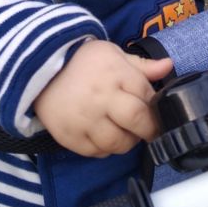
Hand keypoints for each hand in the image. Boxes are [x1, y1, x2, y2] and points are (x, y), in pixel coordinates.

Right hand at [33, 39, 172, 156]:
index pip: (147, 97)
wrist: (39, 68)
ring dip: (127, 141)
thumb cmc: (82, 60)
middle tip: (147, 130)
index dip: (155, 108)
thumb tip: (168, 66)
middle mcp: (101, 98)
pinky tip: (103, 135)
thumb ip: (141, 66)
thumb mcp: (113, 54)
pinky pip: (96, 152)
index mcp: (115, 74)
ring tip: (123, 131)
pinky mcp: (69, 136)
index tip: (155, 113)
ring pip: (118, 143)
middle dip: (148, 129)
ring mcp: (84, 120)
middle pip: (136, 122)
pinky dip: (105, 148)